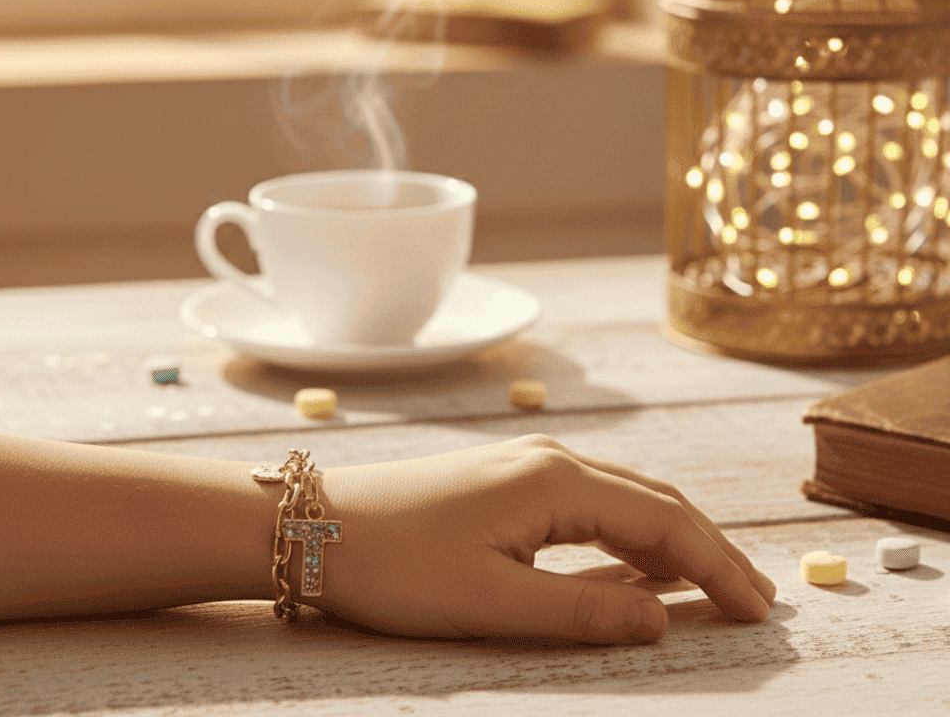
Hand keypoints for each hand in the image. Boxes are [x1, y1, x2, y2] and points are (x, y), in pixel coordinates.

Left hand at [311, 434, 775, 643]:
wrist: (315, 524)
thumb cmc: (395, 563)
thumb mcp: (490, 603)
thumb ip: (583, 609)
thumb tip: (662, 617)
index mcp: (555, 481)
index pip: (664, 521)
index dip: (718, 566)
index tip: (761, 610)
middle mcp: (551, 459)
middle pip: (655, 500)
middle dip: (709, 549)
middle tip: (756, 599)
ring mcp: (527, 464)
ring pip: (624, 498)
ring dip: (671, 540)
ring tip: (713, 586)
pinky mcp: (508, 480)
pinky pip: (589, 505)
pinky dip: (628, 535)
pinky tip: (637, 568)